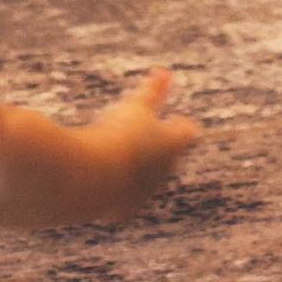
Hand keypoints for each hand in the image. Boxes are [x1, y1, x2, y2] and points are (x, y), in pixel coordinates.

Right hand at [82, 66, 199, 211]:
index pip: (188, 133)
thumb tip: (165, 71)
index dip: (182, 125)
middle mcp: (163, 172)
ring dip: (136, 170)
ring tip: (122, 160)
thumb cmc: (117, 136)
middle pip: (168, 158)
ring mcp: (144, 194)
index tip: (175, 118)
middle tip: (149, 137)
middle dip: (160, 148)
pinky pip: (123, 202)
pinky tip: (105, 187)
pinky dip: (116, 193)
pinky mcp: (123, 210)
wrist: (93, 178)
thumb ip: (152, 90)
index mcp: (173, 144)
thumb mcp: (134, 107)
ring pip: (145, 181)